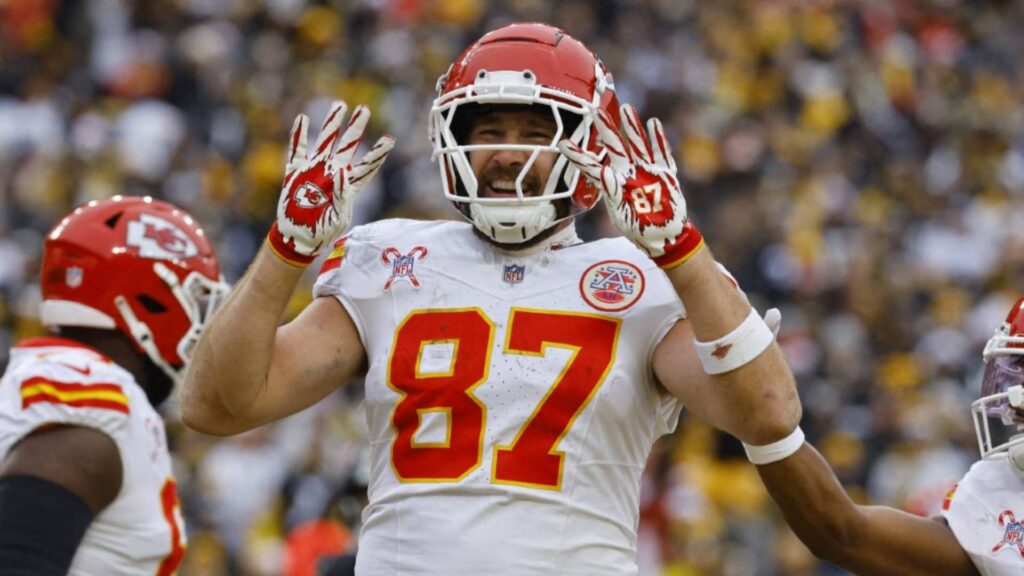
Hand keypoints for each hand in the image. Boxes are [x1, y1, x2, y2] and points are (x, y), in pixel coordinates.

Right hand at [267, 100, 394, 265]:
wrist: (298, 238)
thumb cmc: (322, 231)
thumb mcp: (338, 219)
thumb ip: (341, 197)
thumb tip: (341, 174)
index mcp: (348, 186)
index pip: (366, 166)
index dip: (377, 153)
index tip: (389, 139)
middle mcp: (333, 173)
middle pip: (347, 146)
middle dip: (355, 127)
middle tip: (364, 109)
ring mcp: (314, 170)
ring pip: (325, 141)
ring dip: (331, 124)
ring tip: (339, 105)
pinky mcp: (296, 173)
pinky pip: (298, 151)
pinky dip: (299, 135)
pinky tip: (303, 119)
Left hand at [559, 105, 702, 268]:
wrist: (664, 237)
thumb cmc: (638, 229)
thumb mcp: (621, 214)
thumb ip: (613, 193)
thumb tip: (604, 172)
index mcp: (613, 184)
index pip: (591, 167)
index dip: (578, 156)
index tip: (562, 144)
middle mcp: (628, 174)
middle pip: (616, 147)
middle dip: (606, 128)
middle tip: (595, 109)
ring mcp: (647, 172)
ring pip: (638, 145)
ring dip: (632, 127)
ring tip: (626, 108)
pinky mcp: (665, 175)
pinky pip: (662, 154)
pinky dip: (658, 140)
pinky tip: (653, 123)